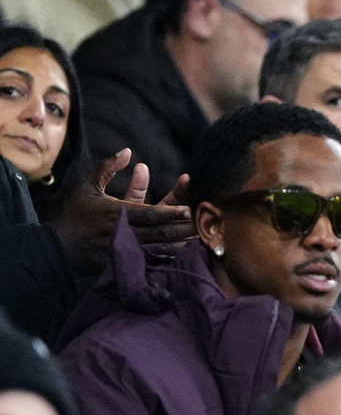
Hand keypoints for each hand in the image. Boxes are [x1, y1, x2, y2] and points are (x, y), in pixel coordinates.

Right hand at [49, 149, 193, 273]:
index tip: (190, 208)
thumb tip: (128, 151)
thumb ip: (107, 168)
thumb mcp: (87, 186)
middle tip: (206, 222)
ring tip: (203, 236)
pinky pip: (156, 259)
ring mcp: (129, 251)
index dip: (173, 212)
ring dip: (183, 242)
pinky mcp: (129, 263)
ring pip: (163, 248)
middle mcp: (126, 234)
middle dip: (185, 228)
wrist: (60, 249)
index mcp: (118, 214)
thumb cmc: (75, 214)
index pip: (152, 214)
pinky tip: (187, 251)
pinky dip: (172, 255)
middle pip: (163, 232)